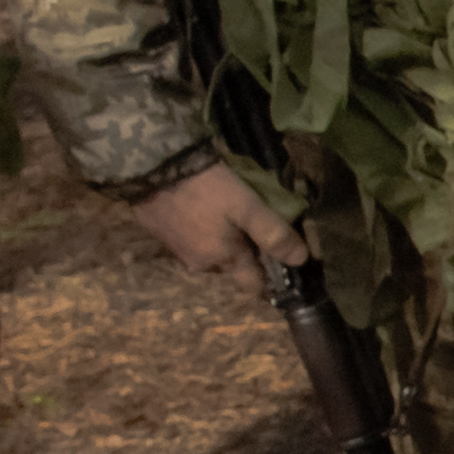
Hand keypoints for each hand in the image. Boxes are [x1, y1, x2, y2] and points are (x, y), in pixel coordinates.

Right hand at [123, 156, 304, 282]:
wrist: (152, 167)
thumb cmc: (205, 188)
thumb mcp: (246, 207)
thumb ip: (273, 234)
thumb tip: (301, 260)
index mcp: (223, 260)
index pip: (253, 286)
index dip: (272, 279)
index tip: (286, 265)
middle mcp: (200, 263)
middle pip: (233, 268)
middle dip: (248, 255)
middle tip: (260, 230)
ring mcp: (178, 250)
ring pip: (212, 253)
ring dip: (224, 241)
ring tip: (234, 216)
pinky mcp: (162, 233)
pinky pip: (192, 239)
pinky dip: (204, 231)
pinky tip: (207, 210)